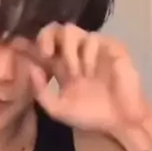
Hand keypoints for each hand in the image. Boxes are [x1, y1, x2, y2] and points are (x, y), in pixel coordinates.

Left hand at [21, 23, 151, 136]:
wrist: (120, 122)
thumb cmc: (91, 115)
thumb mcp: (58, 109)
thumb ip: (41, 91)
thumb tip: (31, 68)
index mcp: (62, 65)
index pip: (46, 42)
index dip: (37, 43)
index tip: (36, 56)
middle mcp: (76, 52)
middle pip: (57, 29)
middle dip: (47, 38)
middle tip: (47, 54)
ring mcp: (94, 48)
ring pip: (72, 31)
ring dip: (69, 53)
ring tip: (76, 74)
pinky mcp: (111, 47)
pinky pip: (93, 38)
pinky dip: (88, 54)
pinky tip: (91, 72)